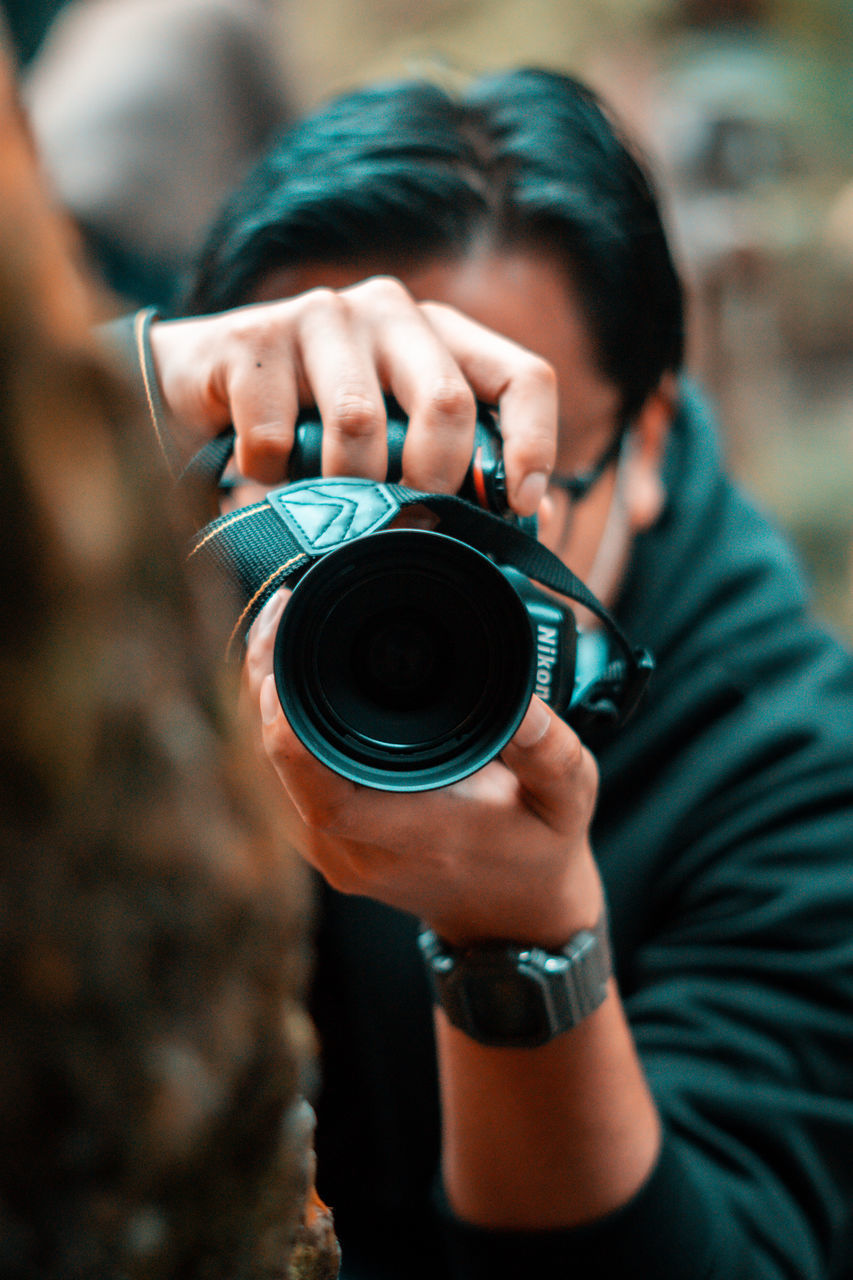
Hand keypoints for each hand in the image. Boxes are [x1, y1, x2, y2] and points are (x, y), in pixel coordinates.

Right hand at [148, 277, 556, 514]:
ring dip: (344, 490)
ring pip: (361, 425)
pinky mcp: (253, 339)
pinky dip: (269, 479)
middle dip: (433, 482)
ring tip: (324, 505)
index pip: (522, 377)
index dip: (533, 445)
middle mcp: (390, 311)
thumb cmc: (309, 429)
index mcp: (440, 336)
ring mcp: (321, 315)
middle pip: (447, 402)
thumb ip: (448, 471)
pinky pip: (277, 437)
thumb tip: (532, 520)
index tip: (522, 505)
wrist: (193, 389)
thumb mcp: (389, 444)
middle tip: (409, 526)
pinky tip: (259, 475)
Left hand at [244, 593, 602, 947]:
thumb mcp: (568, 798)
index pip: (323, 791)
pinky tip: (281, 679)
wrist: (512, 916)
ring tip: (276, 631)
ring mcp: (331, 853)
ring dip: (260, 702)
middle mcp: (358, 851)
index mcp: (416, 837)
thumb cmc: (538, 849)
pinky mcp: (321, 843)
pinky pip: (275, 779)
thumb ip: (552, 752)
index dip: (286, 729)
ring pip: (264, 772)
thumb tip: (525, 704)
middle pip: (274, 769)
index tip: (287, 662)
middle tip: (280, 614)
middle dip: (264, 686)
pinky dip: (271, 727)